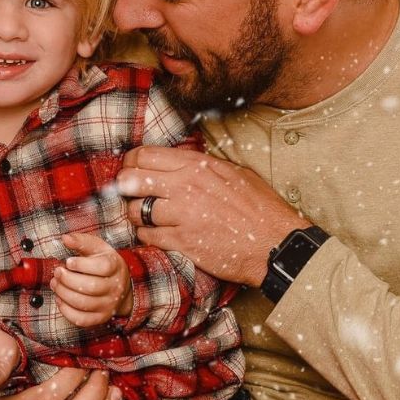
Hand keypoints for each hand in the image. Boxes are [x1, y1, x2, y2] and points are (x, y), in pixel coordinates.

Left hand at [51, 232, 130, 326]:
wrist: (121, 286)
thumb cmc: (104, 263)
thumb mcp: (97, 248)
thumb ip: (82, 241)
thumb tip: (65, 238)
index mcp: (115, 266)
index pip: (103, 267)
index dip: (82, 265)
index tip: (68, 262)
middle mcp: (115, 287)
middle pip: (91, 287)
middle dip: (68, 280)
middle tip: (57, 272)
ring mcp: (108, 305)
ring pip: (84, 304)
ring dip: (64, 293)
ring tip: (55, 284)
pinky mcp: (100, 318)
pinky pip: (81, 319)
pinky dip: (66, 311)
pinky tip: (60, 299)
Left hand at [116, 146, 306, 285]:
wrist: (275, 243)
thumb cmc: (259, 208)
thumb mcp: (233, 173)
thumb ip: (202, 165)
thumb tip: (178, 161)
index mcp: (197, 165)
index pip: (144, 155)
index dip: (130, 163)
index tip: (130, 171)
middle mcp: (185, 186)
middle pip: (131, 180)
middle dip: (124, 188)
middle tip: (128, 195)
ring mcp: (182, 215)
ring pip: (135, 210)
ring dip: (136, 215)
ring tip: (146, 218)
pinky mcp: (182, 241)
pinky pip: (147, 236)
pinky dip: (147, 236)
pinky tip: (158, 235)